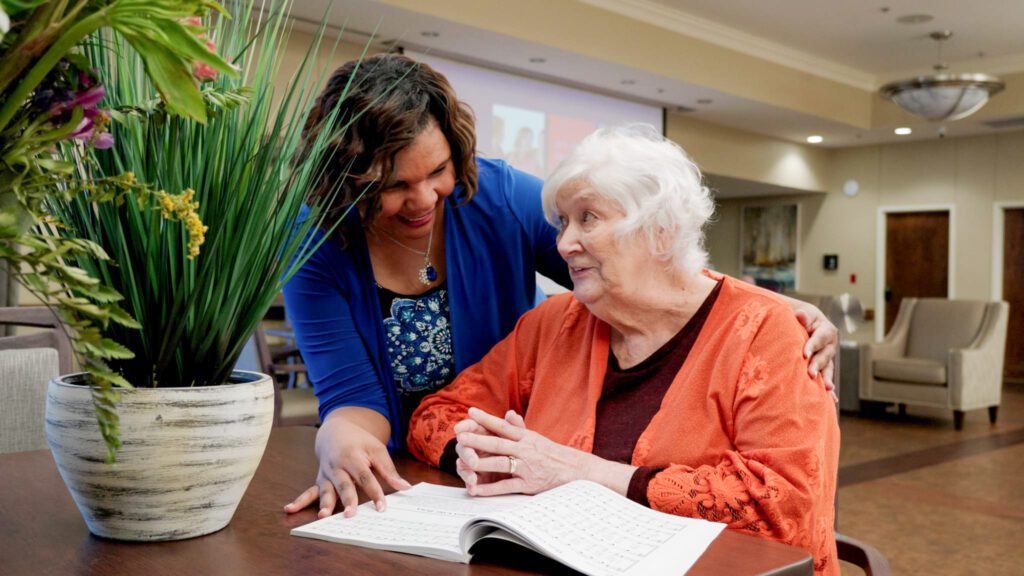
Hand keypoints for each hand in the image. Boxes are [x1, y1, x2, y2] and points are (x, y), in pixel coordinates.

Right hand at [283, 408, 410, 517]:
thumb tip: (405, 488)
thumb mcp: (377, 450)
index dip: (374, 492)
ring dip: (324, 503)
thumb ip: (389, 470)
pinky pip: (308, 491)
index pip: (365, 477)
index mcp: (353, 456)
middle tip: (351, 514)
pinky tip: (289, 508)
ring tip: (323, 516)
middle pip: (344, 485)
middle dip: (347, 500)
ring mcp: (326, 473)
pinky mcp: (319, 479)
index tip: (382, 507)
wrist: (336, 431)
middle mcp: (337, 466)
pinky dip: (299, 500)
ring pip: (325, 490)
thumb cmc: (360, 442)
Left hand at [454, 407, 587, 496]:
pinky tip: (475, 488)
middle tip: (460, 435)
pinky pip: (506, 486)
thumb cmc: (551, 454)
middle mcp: (525, 450)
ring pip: (501, 464)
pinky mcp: (528, 484)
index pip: (503, 426)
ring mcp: (527, 467)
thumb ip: (519, 428)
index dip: (486, 419)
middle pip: (498, 444)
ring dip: (481, 463)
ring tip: (464, 461)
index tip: (470, 412)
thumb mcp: (536, 438)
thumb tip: (508, 413)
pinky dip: (489, 489)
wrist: (574, 470)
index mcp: (526, 437)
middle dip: (477, 440)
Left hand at [794, 307, 838, 401]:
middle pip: (825, 356)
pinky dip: (830, 390)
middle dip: (818, 365)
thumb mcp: (803, 314)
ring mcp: (828, 357)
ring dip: (828, 379)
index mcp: (827, 330)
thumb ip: (802, 316)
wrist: (805, 324)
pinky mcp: (824, 367)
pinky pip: (827, 378)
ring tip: (827, 388)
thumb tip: (800, 314)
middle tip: (810, 374)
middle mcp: (830, 345)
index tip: (804, 354)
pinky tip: (833, 400)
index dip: (812, 346)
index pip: (820, 338)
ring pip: (828, 369)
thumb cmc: (801, 317)